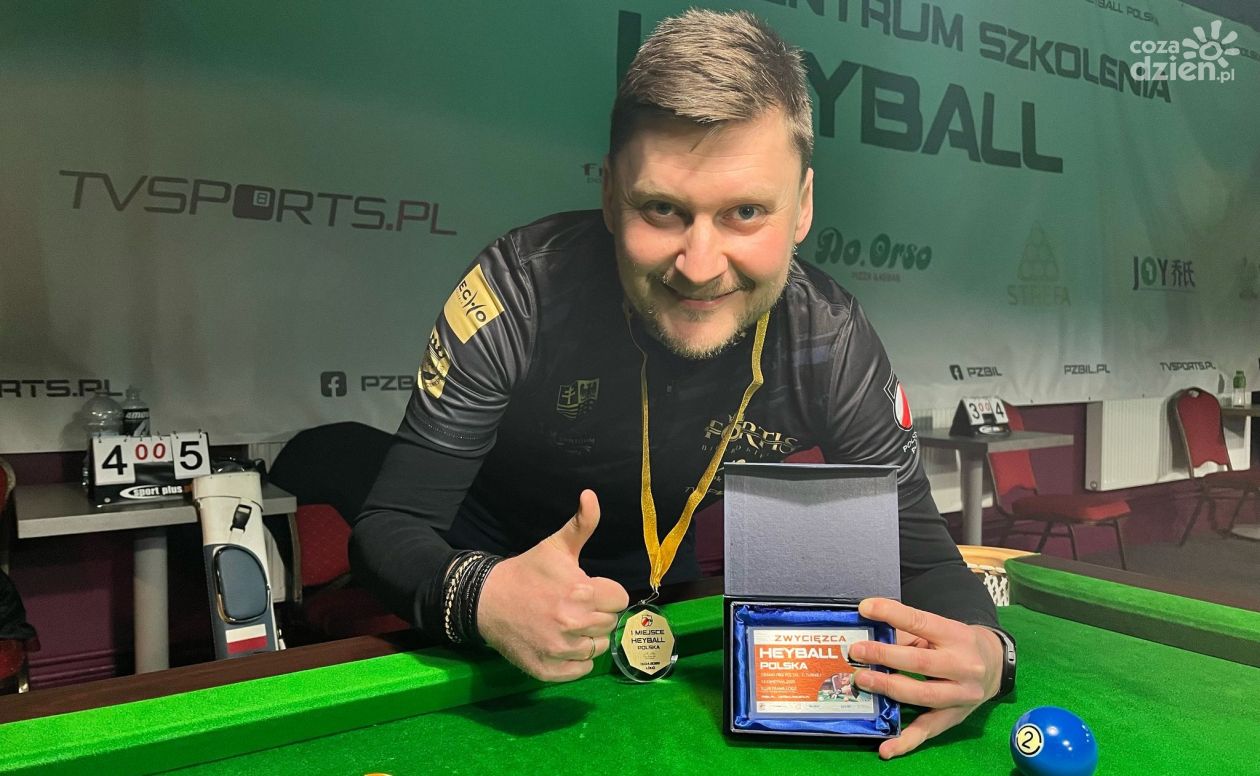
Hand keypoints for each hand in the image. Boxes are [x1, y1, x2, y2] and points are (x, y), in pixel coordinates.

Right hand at [476, 489, 629, 681]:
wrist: (486, 600)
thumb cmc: (527, 572)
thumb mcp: (555, 545)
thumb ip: (582, 524)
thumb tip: (591, 495)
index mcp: (581, 592)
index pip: (620, 600)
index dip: (605, 593)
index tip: (588, 590)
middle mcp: (573, 624)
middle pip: (610, 623)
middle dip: (596, 614)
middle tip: (573, 606)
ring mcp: (560, 650)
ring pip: (597, 648)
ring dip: (586, 638)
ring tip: (566, 624)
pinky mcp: (548, 670)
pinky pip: (582, 670)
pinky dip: (574, 661)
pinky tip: (560, 644)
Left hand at [848, 597, 1003, 758]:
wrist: (993, 667)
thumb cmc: (956, 644)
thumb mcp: (940, 630)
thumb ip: (907, 632)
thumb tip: (869, 633)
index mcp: (957, 636)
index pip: (921, 622)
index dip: (892, 614)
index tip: (865, 608)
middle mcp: (964, 666)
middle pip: (921, 663)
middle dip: (885, 656)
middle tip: (856, 652)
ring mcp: (962, 695)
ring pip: (923, 695)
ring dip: (888, 688)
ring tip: (862, 681)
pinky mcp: (955, 718)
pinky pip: (928, 730)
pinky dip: (906, 741)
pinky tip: (886, 748)